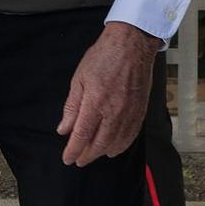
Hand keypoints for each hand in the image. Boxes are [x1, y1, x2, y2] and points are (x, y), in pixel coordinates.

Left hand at [57, 22, 160, 166]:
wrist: (132, 45)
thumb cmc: (104, 57)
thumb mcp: (79, 78)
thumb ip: (72, 107)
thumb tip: (64, 128)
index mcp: (95, 102)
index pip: (82, 135)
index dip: (73, 150)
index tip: (67, 158)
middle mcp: (114, 111)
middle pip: (99, 143)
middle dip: (87, 156)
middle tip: (78, 160)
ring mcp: (129, 112)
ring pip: (116, 143)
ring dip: (103, 152)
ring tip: (93, 154)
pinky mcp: (140, 111)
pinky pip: (131, 135)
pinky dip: (121, 145)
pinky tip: (114, 148)